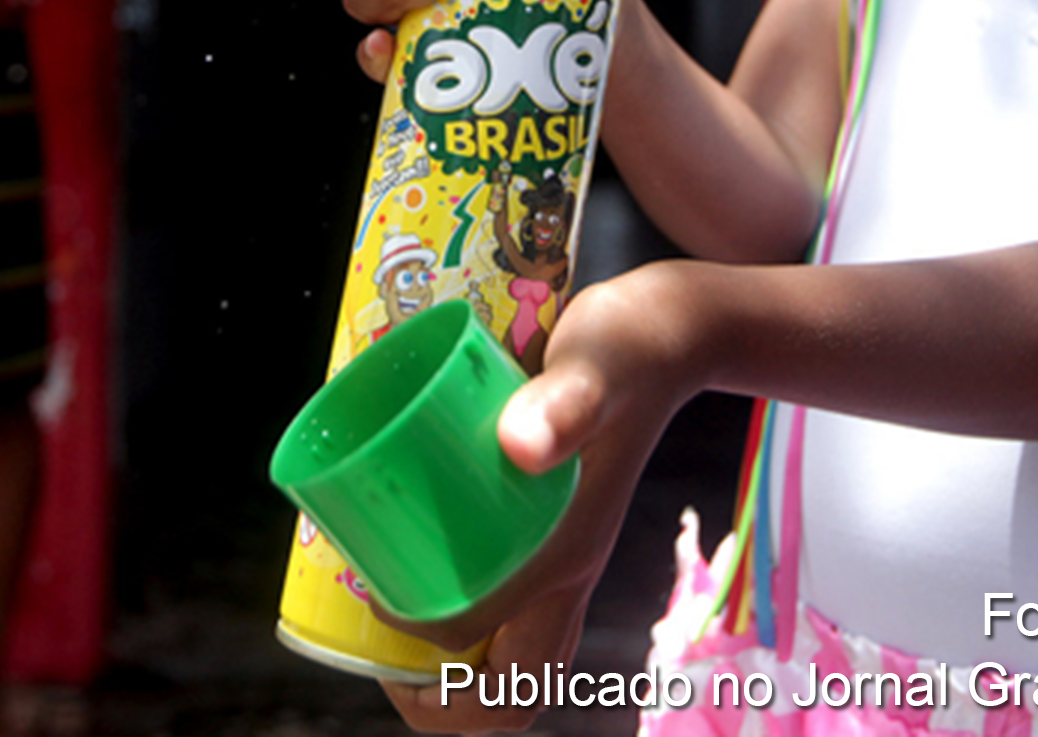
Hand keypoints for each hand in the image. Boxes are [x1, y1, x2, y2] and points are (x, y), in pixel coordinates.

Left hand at [373, 265, 700, 730]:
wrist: (669, 337)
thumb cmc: (625, 349)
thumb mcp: (591, 369)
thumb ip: (564, 400)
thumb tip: (518, 445)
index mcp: (566, 556)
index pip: (481, 637)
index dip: (413, 637)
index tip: (367, 587)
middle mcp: (568, 576)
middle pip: (510, 691)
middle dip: (439, 700)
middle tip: (378, 645)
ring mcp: (566, 565)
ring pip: (517, 669)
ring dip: (455, 678)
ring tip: (394, 627)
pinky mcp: (559, 541)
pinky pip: (518, 625)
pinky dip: (472, 635)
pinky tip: (425, 575)